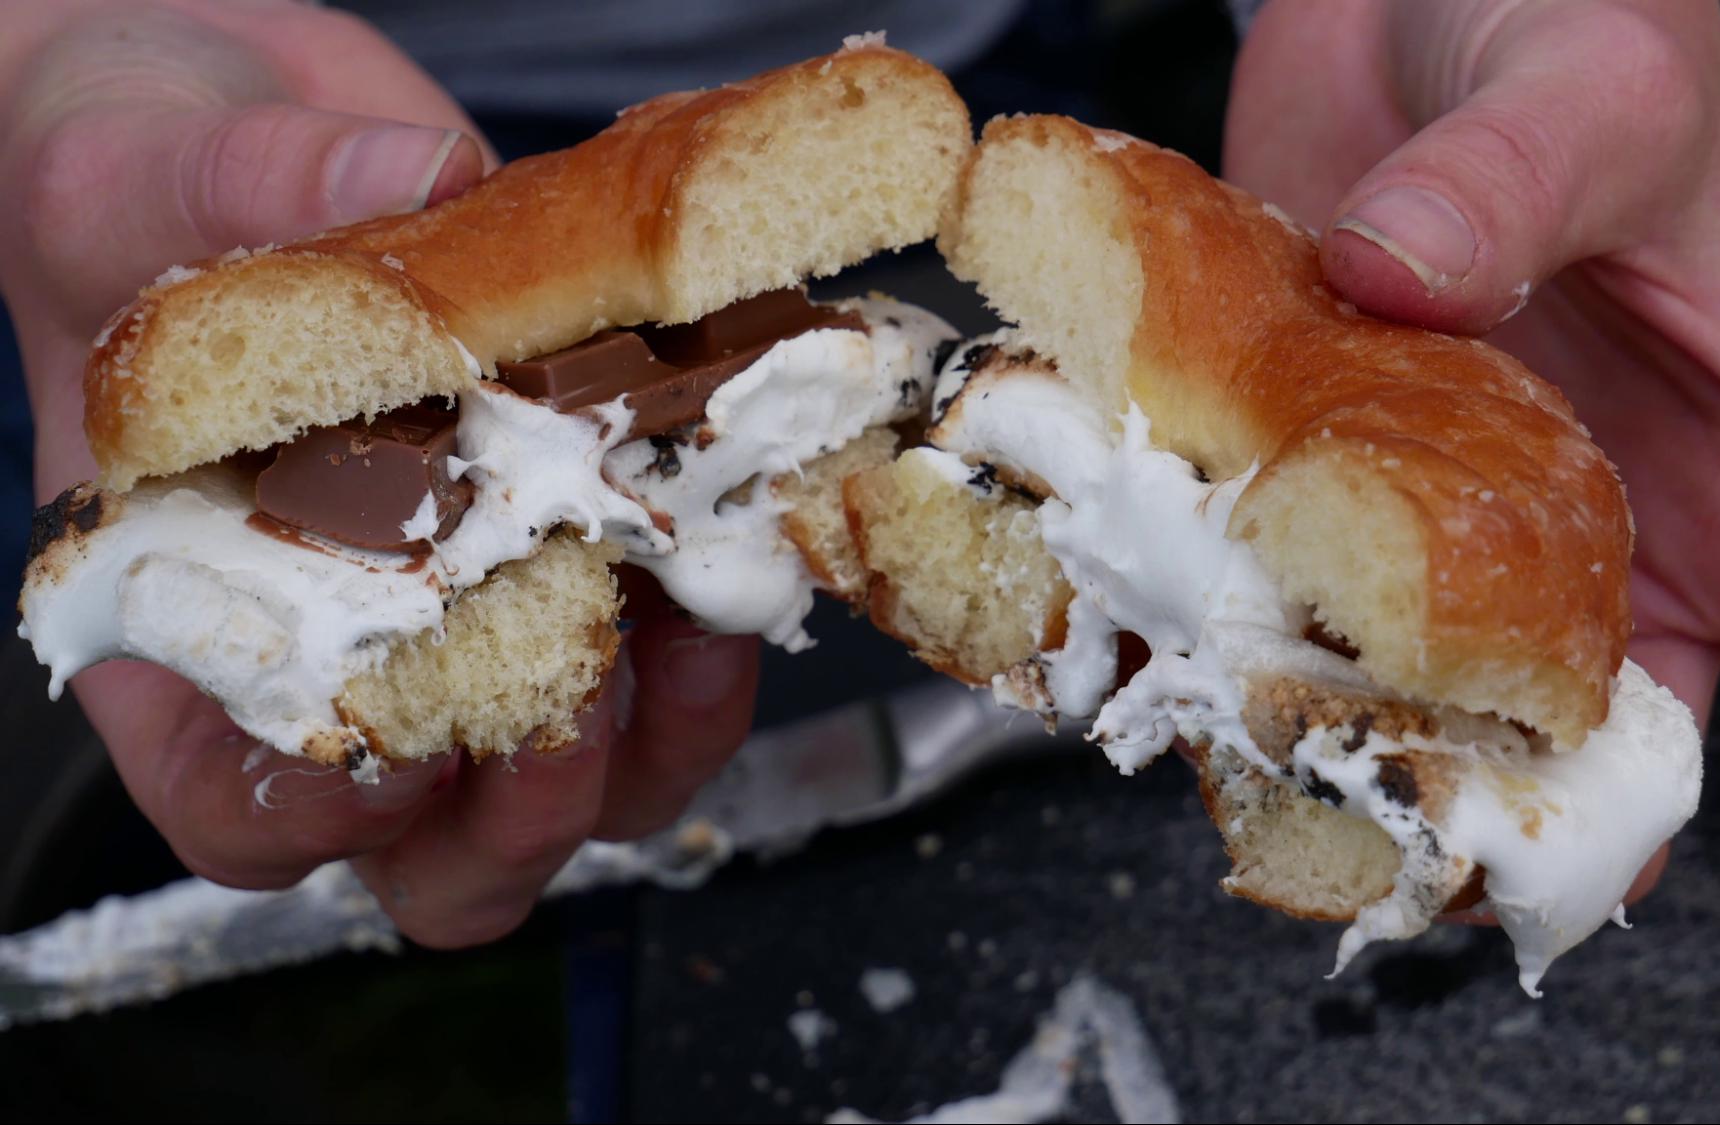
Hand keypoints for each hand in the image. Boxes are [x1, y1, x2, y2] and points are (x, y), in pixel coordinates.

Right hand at [0, 1, 759, 946]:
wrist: (246, 140)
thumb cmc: (143, 189)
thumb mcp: (148, 172)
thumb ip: (250, 191)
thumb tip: (416, 173)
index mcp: (198, 631)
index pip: (241, 807)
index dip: (317, 818)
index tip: (389, 757)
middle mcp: (355, 666)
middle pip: (437, 856)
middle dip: (514, 816)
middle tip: (566, 708)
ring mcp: (489, 631)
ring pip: (584, 796)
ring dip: (650, 745)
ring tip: (688, 618)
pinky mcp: (603, 570)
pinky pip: (676, 684)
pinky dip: (716, 650)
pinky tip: (738, 544)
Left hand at [1225, 2, 1719, 1119]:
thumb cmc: (1576, 23)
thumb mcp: (1587, 89)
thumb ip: (1514, 181)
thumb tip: (1402, 277)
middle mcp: (1633, 534)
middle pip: (1612, 769)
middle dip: (1530, 856)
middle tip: (1413, 893)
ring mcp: (1484, 522)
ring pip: (1445, 712)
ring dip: (1367, 766)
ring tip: (1266, 788)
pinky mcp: (1348, 482)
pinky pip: (1312, 612)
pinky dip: (1255, 655)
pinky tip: (1173, 670)